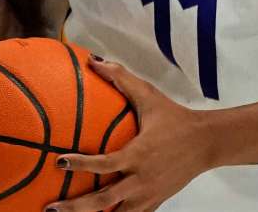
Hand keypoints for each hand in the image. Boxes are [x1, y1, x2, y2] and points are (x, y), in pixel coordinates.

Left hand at [48, 57, 213, 211]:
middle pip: (104, 200)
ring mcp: (148, 194)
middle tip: (51, 209)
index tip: (59, 163)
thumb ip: (121, 78)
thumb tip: (94, 61)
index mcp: (137, 154)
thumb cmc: (175, 118)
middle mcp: (141, 179)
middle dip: (75, 207)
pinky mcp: (156, 201)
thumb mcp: (149, 96)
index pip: (104, 164)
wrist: (206, 142)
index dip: (80, 164)